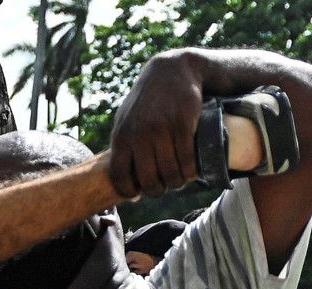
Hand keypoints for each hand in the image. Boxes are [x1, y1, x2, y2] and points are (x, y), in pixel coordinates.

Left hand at [107, 52, 207, 199]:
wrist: (170, 71)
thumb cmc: (146, 102)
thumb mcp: (126, 121)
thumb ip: (123, 149)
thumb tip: (127, 188)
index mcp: (121, 137)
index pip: (120, 178)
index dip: (130, 192)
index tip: (140, 193)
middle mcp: (139, 135)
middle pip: (149, 181)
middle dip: (158, 190)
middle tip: (165, 186)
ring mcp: (161, 129)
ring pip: (170, 174)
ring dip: (177, 183)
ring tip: (180, 179)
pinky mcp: (182, 124)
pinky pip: (187, 160)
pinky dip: (191, 171)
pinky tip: (192, 171)